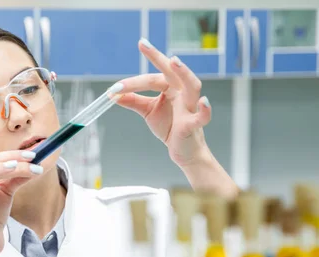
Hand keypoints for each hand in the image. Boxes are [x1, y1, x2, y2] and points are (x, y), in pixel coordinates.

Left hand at [116, 39, 212, 166]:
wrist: (183, 150)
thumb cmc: (170, 127)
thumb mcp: (148, 112)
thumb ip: (133, 102)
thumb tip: (113, 94)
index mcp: (170, 87)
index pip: (151, 79)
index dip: (132, 83)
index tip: (114, 88)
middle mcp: (182, 92)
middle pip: (171, 72)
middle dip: (158, 57)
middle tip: (143, 44)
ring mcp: (190, 106)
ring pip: (191, 85)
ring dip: (184, 73)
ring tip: (174, 61)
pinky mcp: (194, 124)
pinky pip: (202, 116)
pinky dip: (205, 109)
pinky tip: (204, 101)